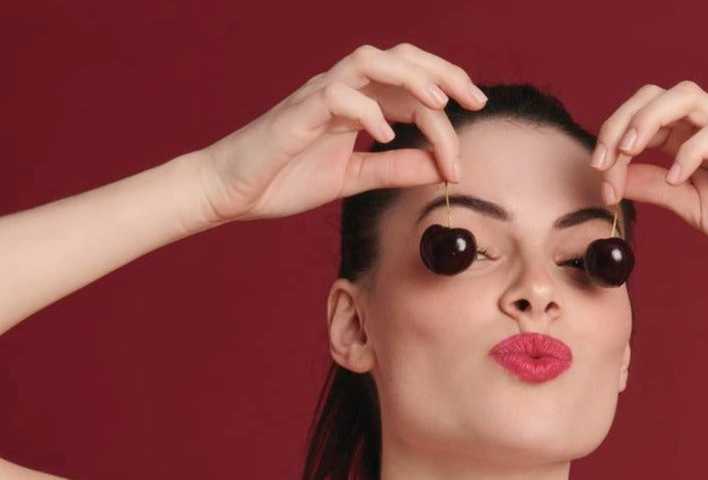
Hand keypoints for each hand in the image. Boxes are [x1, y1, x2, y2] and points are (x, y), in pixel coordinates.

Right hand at [191, 43, 486, 224]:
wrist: (231, 191)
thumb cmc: (284, 179)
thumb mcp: (352, 178)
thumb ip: (394, 169)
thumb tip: (439, 168)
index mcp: (357, 104)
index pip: (411, 89)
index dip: (446, 110)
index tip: (466, 146)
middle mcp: (341, 90)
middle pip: (398, 59)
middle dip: (443, 73)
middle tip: (476, 99)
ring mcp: (317, 97)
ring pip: (370, 62)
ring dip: (410, 78)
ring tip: (439, 103)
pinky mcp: (296, 115)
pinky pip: (336, 97)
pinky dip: (366, 111)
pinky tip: (386, 136)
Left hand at [592, 81, 707, 269]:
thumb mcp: (687, 205)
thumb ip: (653, 187)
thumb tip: (612, 177)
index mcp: (688, 140)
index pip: (641, 117)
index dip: (612, 140)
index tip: (598, 179)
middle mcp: (707, 128)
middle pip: (656, 95)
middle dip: (620, 122)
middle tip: (601, 162)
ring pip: (686, 98)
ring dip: (649, 120)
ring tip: (629, 153)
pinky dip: (691, 153)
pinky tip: (678, 179)